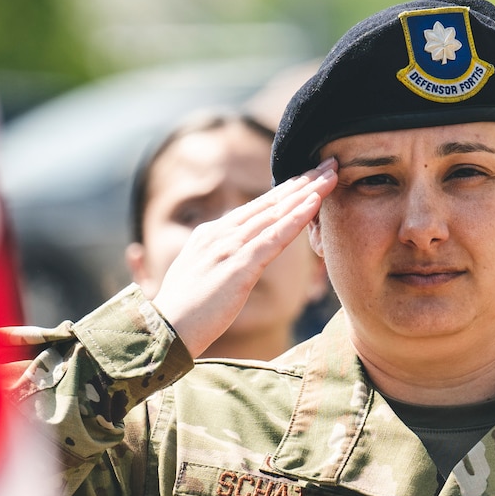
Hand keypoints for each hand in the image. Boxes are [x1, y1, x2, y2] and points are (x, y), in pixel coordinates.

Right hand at [152, 159, 335, 357]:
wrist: (163, 331)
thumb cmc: (181, 313)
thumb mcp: (198, 276)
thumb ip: (216, 259)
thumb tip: (229, 258)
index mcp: (210, 234)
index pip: (255, 209)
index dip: (285, 192)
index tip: (308, 179)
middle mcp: (220, 233)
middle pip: (269, 203)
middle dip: (302, 182)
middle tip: (329, 165)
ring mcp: (228, 247)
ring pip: (275, 213)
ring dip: (307, 193)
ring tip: (331, 176)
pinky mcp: (238, 266)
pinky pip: (274, 237)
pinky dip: (296, 218)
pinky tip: (315, 203)